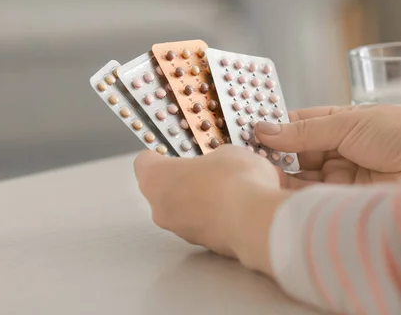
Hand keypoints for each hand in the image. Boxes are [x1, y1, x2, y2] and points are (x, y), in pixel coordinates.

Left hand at [133, 145, 290, 275]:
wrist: (256, 222)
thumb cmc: (234, 178)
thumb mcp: (227, 152)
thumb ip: (213, 159)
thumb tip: (217, 166)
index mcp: (156, 178)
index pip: (145, 163)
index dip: (160, 156)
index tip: (172, 153)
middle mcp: (160, 208)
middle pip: (164, 190)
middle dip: (185, 181)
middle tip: (209, 171)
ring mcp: (180, 231)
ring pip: (185, 211)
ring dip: (202, 202)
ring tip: (231, 191)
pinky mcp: (202, 247)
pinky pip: (205, 227)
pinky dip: (217, 219)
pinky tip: (240, 209)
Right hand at [256, 105, 400, 185]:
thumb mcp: (349, 123)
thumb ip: (304, 131)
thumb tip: (264, 127)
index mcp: (341, 123)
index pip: (298, 124)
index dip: (274, 126)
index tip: (248, 130)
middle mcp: (339, 150)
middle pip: (296, 152)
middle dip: (273, 153)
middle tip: (245, 154)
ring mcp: (341, 176)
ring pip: (300, 176)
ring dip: (279, 174)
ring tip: (253, 171)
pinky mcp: (345, 200)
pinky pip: (312, 196)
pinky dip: (293, 194)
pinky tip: (274, 188)